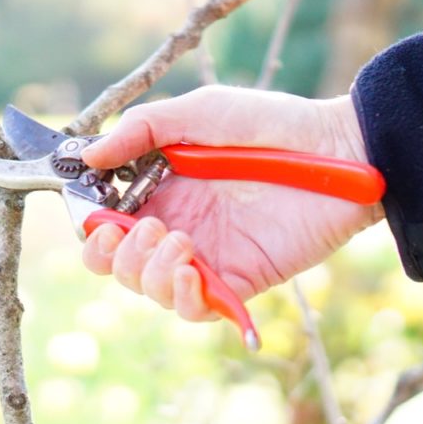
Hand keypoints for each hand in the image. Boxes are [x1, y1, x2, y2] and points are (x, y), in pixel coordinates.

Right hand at [81, 85, 384, 321]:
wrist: (337, 151)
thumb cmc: (271, 125)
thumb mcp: (199, 114)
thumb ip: (141, 131)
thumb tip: (86, 156)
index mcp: (161, 190)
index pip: (106, 224)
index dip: (91, 227)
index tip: (97, 215)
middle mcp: (178, 226)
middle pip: (118, 265)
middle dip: (114, 254)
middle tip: (148, 227)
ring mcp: (207, 257)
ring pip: (149, 289)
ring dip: (148, 270)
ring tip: (179, 240)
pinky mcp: (238, 281)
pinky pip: (193, 309)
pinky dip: (181, 297)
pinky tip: (190, 271)